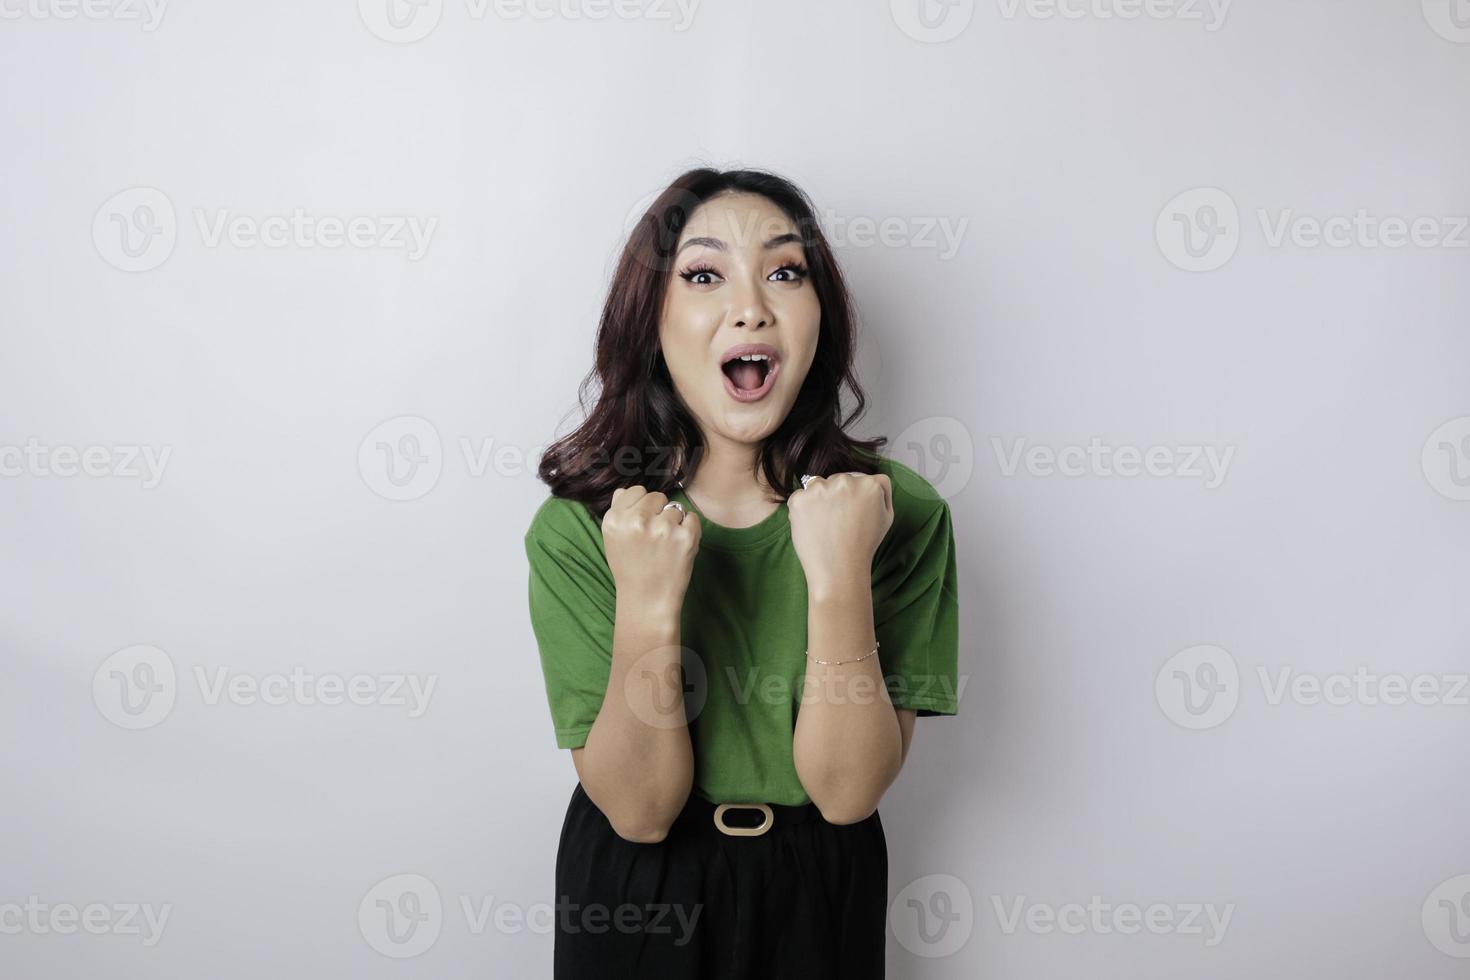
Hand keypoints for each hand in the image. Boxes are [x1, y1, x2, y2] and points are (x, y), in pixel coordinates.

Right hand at [601, 486, 701, 610]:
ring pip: (675, 508)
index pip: (635, 491)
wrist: (647, 601)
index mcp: (615, 519)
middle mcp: (637, 520)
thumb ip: (618, 512)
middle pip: (657, 496)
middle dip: (658, 513)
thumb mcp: (613, 540)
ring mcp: (662, 528)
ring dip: (675, 524)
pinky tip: (678, 547)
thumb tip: (623, 490)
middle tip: (655, 538)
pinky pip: (692, 518)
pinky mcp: (685, 537)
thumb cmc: (631, 570)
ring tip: (665, 547)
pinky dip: (690, 531)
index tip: (642, 525)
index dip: (642, 507)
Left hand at [788, 472, 892, 597]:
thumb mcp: (886, 517)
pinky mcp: (799, 499)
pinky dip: (804, 510)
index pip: (863, 480)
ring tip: (827, 525)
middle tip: (840, 523)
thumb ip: (881, 492)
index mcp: (870, 484)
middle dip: (839, 497)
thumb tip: (869, 480)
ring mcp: (820, 489)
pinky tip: (814, 526)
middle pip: (840, 480)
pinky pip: (801, 497)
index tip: (857, 515)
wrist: (839, 569)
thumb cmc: (864, 545)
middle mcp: (845, 481)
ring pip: (819, 486)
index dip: (859, 499)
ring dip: (821, 499)